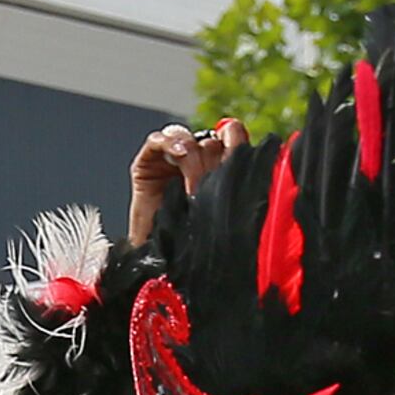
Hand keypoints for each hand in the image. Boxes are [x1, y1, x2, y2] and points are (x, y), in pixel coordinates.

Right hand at [128, 117, 240, 243]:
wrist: (156, 258)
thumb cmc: (188, 239)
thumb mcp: (218, 206)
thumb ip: (233, 177)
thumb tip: (247, 149)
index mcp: (218, 167)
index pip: (231, 136)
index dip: (234, 138)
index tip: (238, 154)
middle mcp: (195, 160)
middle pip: (209, 140)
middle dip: (211, 161)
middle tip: (207, 190)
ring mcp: (170, 160)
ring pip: (187, 139)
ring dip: (192, 159)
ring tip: (192, 187)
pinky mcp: (147, 163)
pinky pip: (158, 140)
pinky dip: (168, 143)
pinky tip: (177, 154)